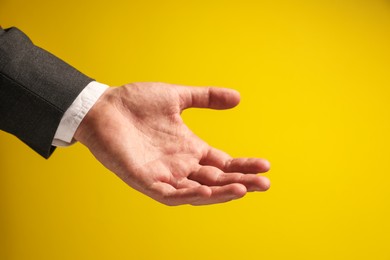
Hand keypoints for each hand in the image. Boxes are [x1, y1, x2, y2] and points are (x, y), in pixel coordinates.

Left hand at [74, 82, 269, 205]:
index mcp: (190, 148)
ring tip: (242, 189)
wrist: (102, 106)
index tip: (266, 165)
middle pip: (216, 180)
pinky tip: (207, 190)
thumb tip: (238, 98)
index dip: (243, 166)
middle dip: (240, 183)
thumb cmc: (135, 102)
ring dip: (219, 192)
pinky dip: (188, 194)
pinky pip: (168, 193)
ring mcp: (163, 174)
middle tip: (265, 185)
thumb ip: (205, 98)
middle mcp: (180, 165)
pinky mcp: (143, 179)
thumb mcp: (177, 97)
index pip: (223, 163)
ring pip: (196, 191)